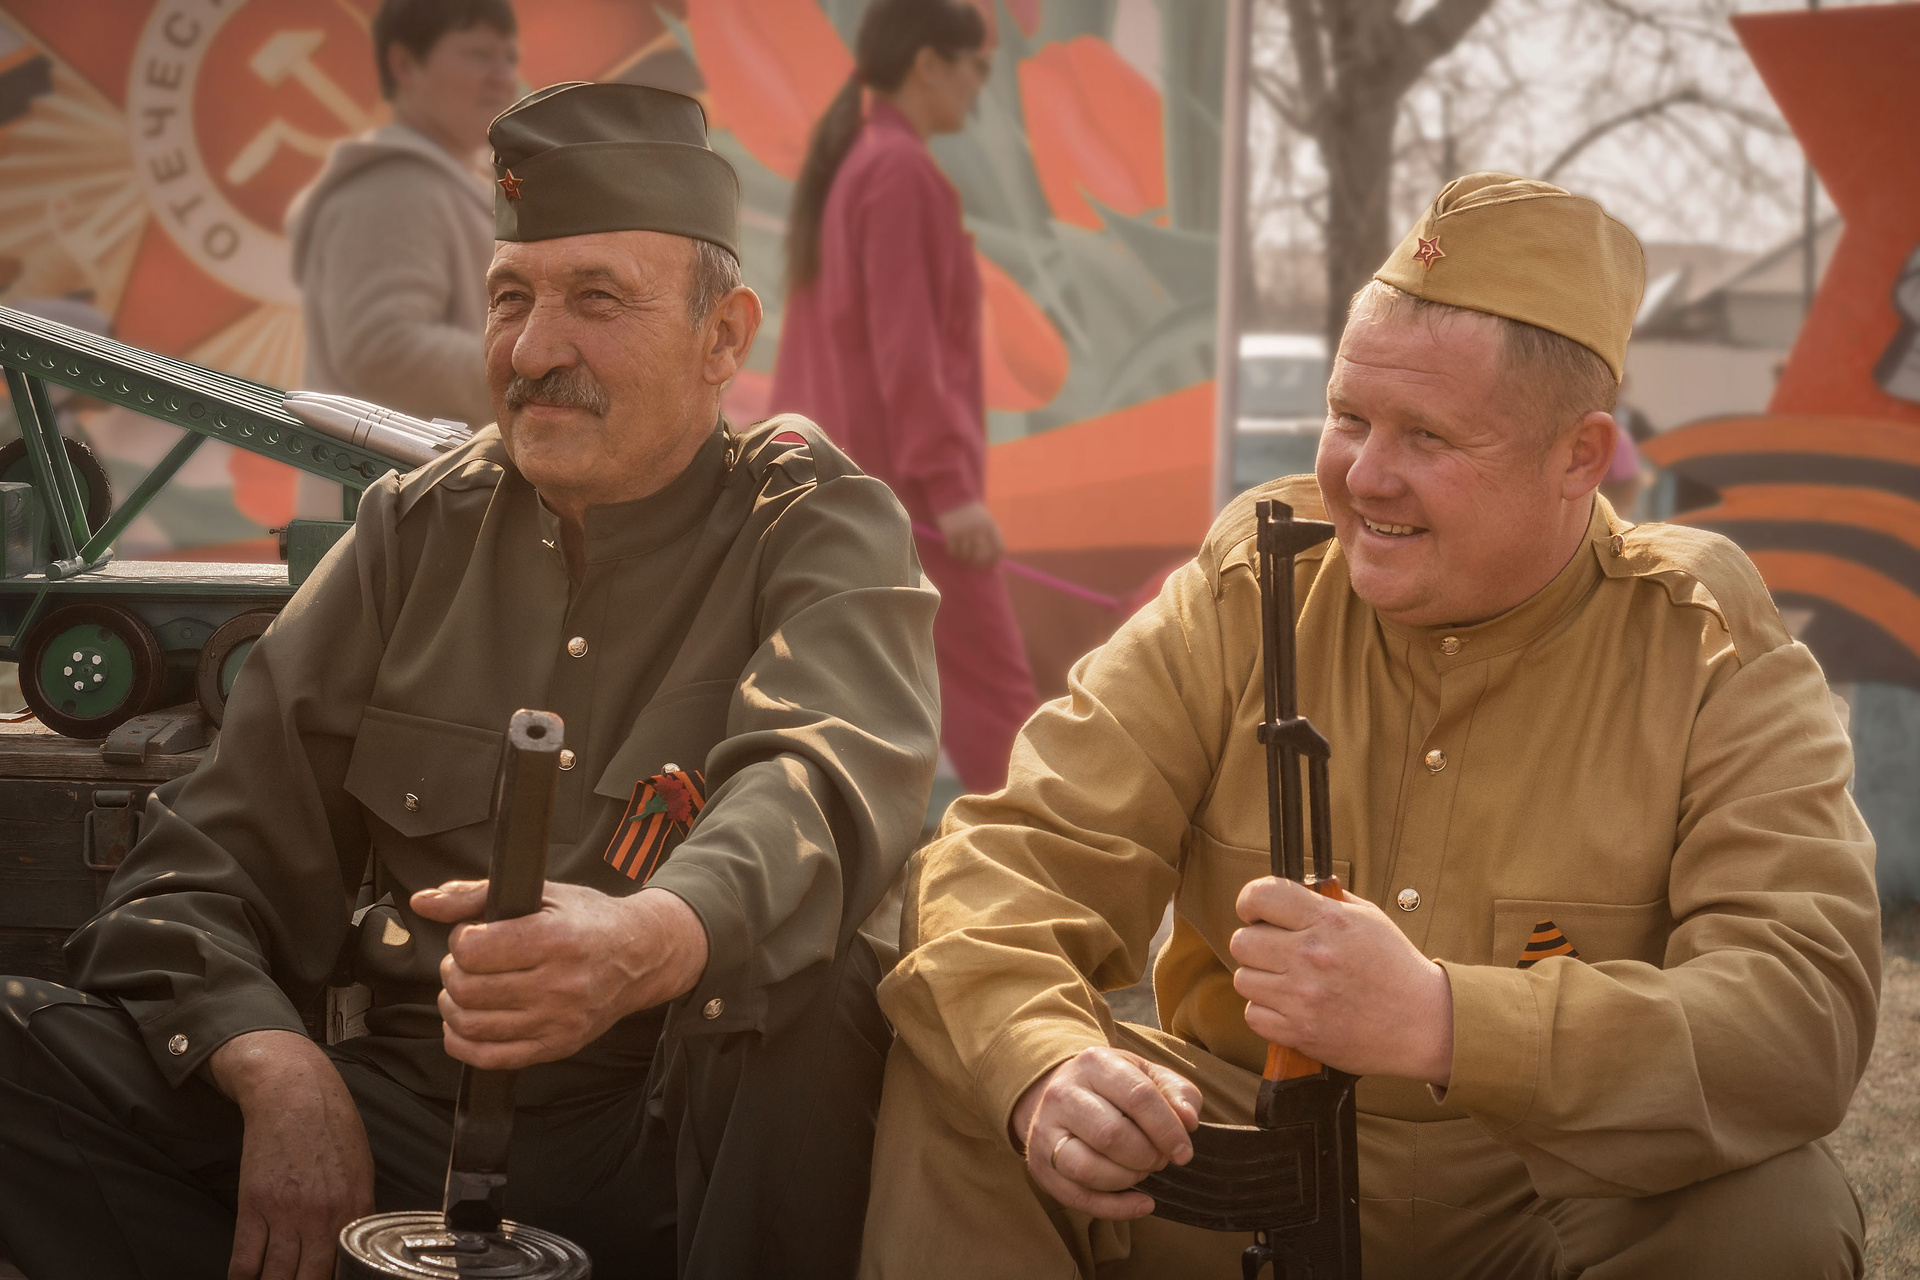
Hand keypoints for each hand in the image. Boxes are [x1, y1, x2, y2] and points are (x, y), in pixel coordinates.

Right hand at [207, 1030, 374, 1279]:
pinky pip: (245, 1259)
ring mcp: (286, 1214)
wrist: (294, 1094)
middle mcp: (322, 1218)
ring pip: (276, 1276)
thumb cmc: (331, 1125)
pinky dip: (243, 1277)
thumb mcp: (360, 1169)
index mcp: (354, 1209)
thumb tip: (350, 1244)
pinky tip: (245, 1279)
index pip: (344, 1268)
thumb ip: (356, 1210)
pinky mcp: (254, 1206)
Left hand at [411, 880, 708, 1069]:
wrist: (642, 956)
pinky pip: (490, 1058)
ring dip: (453, 1004)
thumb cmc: (589, 920)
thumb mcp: (541, 894)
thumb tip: (422, 902)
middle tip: (467, 961)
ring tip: (466, 987)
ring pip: (471, 1025)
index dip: (462, 938)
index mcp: (556, 939)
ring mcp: (559, 1021)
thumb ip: (476, 894)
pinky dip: (462, 1042)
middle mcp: (560, 985)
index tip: (475, 933)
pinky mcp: (557, 1047)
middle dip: (453, 970)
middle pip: (467, 988)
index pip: (474, 949)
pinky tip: (466, 1021)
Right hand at [934, 501, 1003, 567]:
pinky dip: (954, 553)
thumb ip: (990, 535)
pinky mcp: (951, 533)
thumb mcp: (986, 519)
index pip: (998, 548)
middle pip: (982, 555)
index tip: (991, 565)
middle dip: (978, 563)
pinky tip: (953, 549)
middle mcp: (979, 530)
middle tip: (974, 564)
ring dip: (964, 557)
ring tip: (962, 553)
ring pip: (966, 555)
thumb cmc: (971, 510)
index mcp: (990, 525)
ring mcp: (964, 532)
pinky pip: (954, 551)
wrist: (953, 495)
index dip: (995, 560)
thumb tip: (994, 557)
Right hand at [1008, 1047, 1200, 1219]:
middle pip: (1112, 1135)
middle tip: (1160, 1159)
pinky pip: (1078, 1197)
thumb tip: (1188, 1121)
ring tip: (1143, 1172)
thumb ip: (1177, 1093)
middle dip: (1147, 1156)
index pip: (1138, 1097)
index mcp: (1094, 1063)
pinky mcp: (1040, 1165)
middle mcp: (1062, 1093)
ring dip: (1128, 1179)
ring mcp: (1045, 1130)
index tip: (1184, 1152)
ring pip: (1088, 1169)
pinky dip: (1116, 1209)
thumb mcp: (1147, 1076)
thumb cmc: (1115, 1087)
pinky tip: (1142, 1203)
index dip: (1168, 1130)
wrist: (1062, 1092)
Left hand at [1229, 877, 1453, 1085]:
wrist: (1422, 1023)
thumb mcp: (1368, 918)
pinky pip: (1253, 1016)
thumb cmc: (1395, 967)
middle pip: (1241, 941)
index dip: (1250, 902)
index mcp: (1327, 921)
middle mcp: (1310, 956)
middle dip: (1254, 943)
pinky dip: (1266, 1012)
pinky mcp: (1300, 1032)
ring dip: (1260, 978)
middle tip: (1275, 951)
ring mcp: (1302, 997)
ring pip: (1243, 980)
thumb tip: (1293, 887)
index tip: (1256, 913)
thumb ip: (1327, 900)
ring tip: (1286, 981)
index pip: (1260, 896)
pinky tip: (1290, 1006)